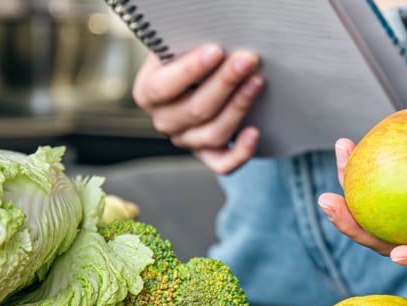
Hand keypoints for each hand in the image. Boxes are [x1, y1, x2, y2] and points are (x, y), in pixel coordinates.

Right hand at [132, 45, 264, 173]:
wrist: (199, 80)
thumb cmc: (191, 60)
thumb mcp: (181, 48)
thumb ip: (189, 46)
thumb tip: (216, 39)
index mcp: (148, 93)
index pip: (163, 87)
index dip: (190, 70)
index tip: (216, 50)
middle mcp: (165, 121)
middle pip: (195, 110)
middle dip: (225, 83)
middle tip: (247, 60)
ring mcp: (186, 140)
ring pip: (212, 134)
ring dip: (239, 107)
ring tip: (257, 82)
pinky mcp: (208, 155)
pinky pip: (222, 165)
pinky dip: (241, 153)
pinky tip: (254, 132)